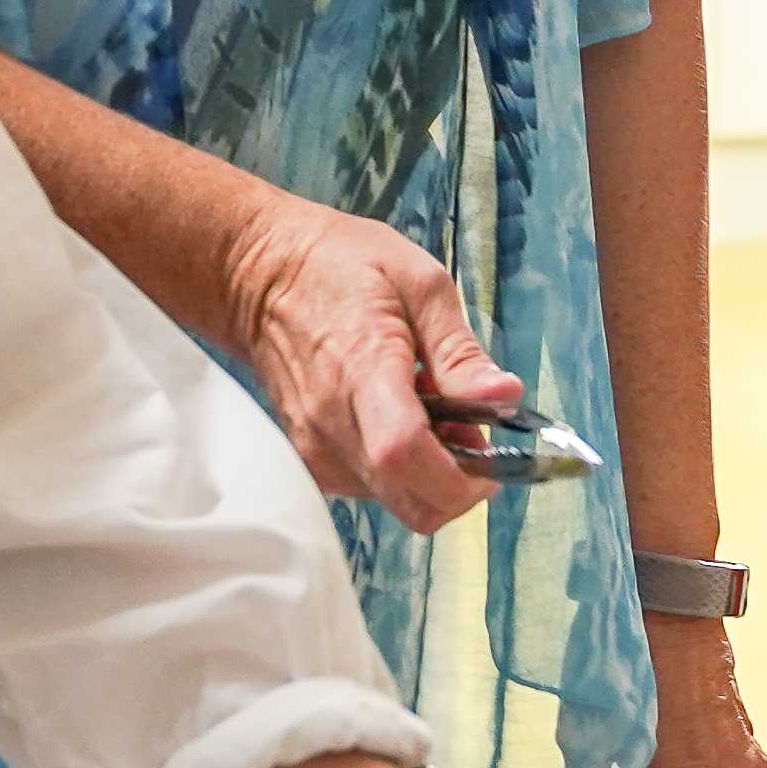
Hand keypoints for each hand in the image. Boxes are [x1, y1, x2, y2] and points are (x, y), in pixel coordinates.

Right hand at [224, 189, 516, 528]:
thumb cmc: (342, 266)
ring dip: (430, 476)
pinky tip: (403, 420)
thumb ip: (460, 351)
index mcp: (363, 371)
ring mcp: (314, 445)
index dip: (458, 478)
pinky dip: (400, 471)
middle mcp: (331, 423)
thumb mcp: (420, 284)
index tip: (492, 462)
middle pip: (406, 500)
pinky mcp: (308, 456)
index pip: (404, 455)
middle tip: (471, 433)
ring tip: (435, 414)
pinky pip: (369, 488)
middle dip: (457, 486)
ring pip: (393, 501)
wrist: (260, 275)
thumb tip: (506, 397)